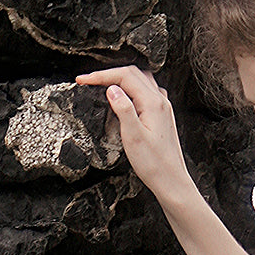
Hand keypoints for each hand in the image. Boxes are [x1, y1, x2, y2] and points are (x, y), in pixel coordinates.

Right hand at [74, 65, 192, 205]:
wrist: (171, 181)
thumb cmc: (154, 164)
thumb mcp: (133, 137)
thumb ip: (123, 109)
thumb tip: (112, 89)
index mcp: (153, 103)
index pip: (124, 76)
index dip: (101, 75)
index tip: (83, 80)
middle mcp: (160, 101)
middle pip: (133, 73)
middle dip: (108, 74)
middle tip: (89, 81)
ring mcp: (163, 107)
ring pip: (141, 80)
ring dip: (120, 78)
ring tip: (103, 84)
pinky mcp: (162, 115)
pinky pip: (147, 91)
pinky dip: (132, 87)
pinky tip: (125, 96)